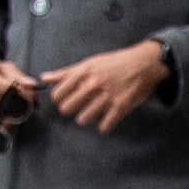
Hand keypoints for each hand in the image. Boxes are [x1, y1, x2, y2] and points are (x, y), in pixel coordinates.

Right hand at [0, 57, 33, 137]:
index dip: (22, 96)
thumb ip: (19, 77)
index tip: (30, 98)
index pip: (7, 90)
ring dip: (5, 118)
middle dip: (16, 108)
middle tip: (21, 106)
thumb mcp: (3, 68)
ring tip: (7, 110)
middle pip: (3, 106)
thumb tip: (33, 85)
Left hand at [44, 40, 172, 133]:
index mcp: (83, 72)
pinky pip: (104, 126)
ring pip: (83, 119)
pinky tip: (106, 119)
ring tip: (93, 113)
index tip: (67, 99)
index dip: (60, 100)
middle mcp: (92, 84)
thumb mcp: (89, 63)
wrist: (144, 64)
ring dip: (86, 118)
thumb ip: (66, 73)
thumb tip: (45, 78)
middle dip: (71, 110)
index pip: (58, 94)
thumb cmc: (116, 62)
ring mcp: (107, 97)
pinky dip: (104, 126)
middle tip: (79, 107)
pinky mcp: (120, 107)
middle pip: (67, 109)